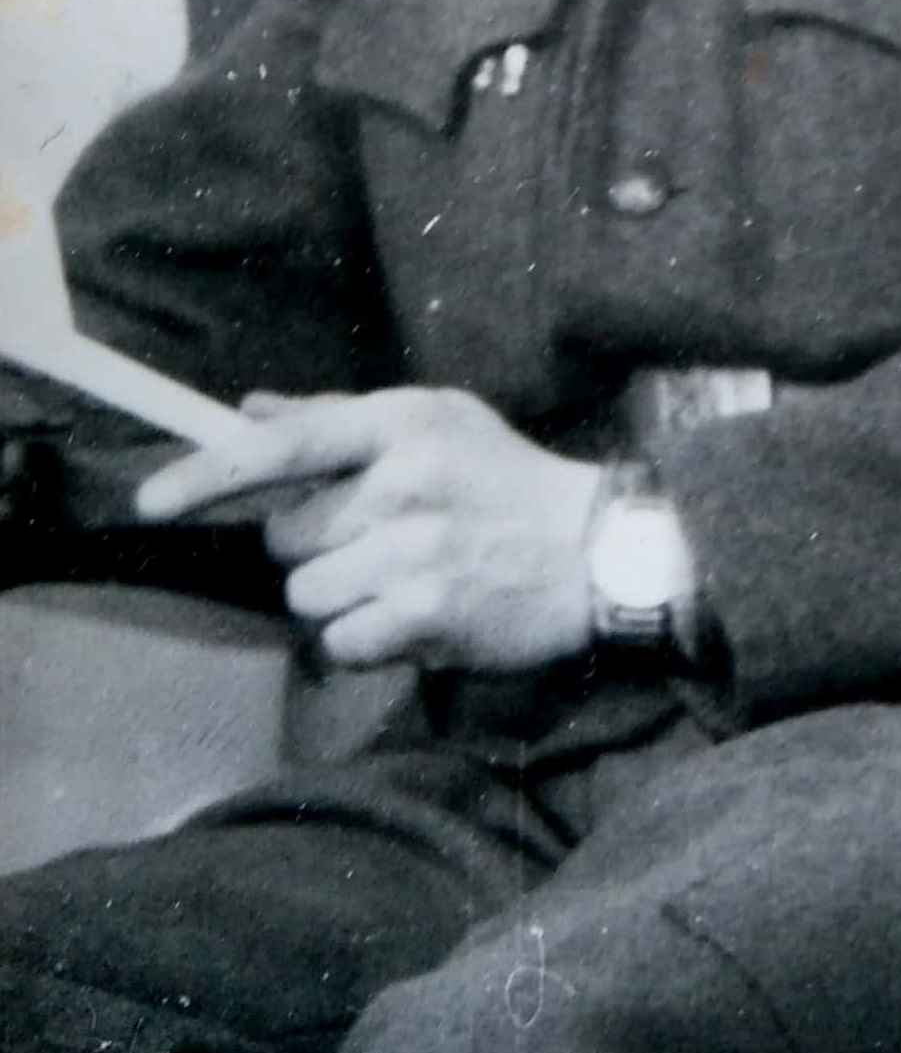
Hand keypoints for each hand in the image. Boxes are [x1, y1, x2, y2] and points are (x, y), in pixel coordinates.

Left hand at [136, 387, 606, 670]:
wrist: (598, 550)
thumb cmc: (506, 481)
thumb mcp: (437, 423)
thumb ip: (338, 417)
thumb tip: (249, 410)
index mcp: (402, 422)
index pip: (284, 445)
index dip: (208, 473)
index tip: (151, 501)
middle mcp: (405, 481)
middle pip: (287, 536)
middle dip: (318, 547)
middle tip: (381, 541)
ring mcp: (415, 549)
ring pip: (308, 595)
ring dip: (343, 599)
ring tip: (405, 580)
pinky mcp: (428, 613)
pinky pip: (341, 642)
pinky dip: (369, 642)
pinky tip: (417, 617)